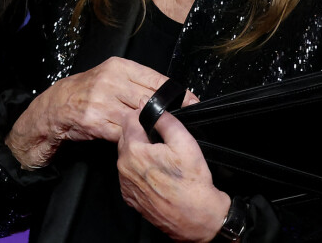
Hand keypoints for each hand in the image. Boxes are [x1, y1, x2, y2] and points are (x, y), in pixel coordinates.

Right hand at [6, 57, 198, 169]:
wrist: (58, 104)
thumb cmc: (89, 90)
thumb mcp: (112, 76)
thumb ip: (137, 83)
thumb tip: (169, 94)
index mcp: (119, 66)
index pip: (155, 79)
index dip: (176, 93)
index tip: (192, 102)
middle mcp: (112, 80)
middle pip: (150, 99)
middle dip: (169, 112)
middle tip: (184, 120)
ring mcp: (103, 100)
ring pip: (138, 116)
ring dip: (153, 127)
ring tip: (164, 132)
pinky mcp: (96, 120)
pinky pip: (124, 132)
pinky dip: (135, 137)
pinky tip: (141, 140)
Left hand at [117, 106, 229, 241]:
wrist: (198, 218)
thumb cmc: (193, 182)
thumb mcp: (184, 141)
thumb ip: (163, 119)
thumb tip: (147, 103)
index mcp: (134, 151)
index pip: (128, 119)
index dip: (142, 115)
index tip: (154, 120)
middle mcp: (124, 167)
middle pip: (125, 136)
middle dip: (140, 133)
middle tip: (161, 140)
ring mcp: (125, 184)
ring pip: (126, 155)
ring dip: (138, 151)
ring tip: (160, 157)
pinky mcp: (129, 196)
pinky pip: (129, 173)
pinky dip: (138, 169)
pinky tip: (156, 172)